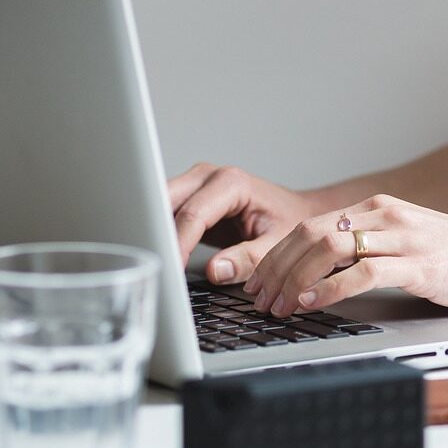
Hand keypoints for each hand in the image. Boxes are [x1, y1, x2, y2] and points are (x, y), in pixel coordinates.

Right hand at [168, 162, 323, 284]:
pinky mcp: (189, 197)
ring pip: (159, 205)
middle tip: (154, 267)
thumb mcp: (277, 244)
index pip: (193, 214)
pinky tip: (160, 253)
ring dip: (154, 231)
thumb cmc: (289, 223)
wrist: (295, 212)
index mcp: (231, 182)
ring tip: (153, 261)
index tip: (171, 270)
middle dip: (157, 234)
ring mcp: (196, 184)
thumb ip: (249, 259)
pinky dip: (159, 232)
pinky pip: (165, 212)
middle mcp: (209, 176)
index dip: (179, 244)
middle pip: (166, 202)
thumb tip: (216, 270)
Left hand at [244, 194, 447, 316]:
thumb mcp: (409, 243)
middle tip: (258, 297)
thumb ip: (370, 249)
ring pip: (330, 248)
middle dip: (276, 267)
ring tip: (277, 305)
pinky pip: (364, 273)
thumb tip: (324, 273)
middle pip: (312, 234)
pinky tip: (311, 304)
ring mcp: (405, 238)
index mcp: (380, 209)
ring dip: (294, 278)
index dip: (279, 254)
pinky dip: (329, 289)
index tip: (260, 280)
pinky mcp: (423, 266)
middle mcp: (388, 216)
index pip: (313, 226)